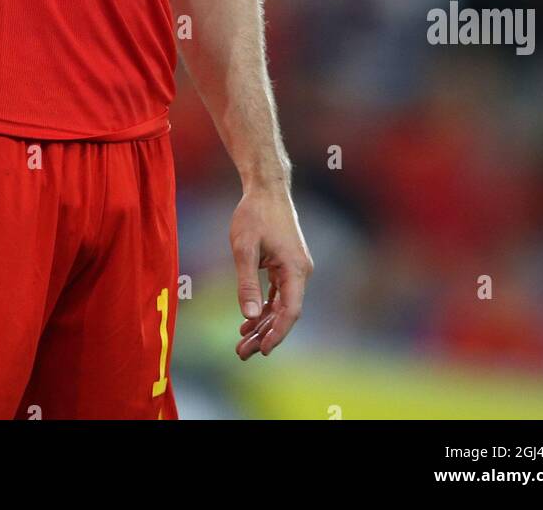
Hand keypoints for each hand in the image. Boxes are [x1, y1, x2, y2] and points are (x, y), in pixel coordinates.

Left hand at [230, 185, 313, 358]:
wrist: (266, 188)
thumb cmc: (254, 214)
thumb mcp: (244, 248)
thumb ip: (247, 283)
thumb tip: (248, 316)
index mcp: (296, 269)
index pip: (291, 311)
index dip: (277, 334)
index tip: (262, 351)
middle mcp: (301, 271)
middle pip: (285, 312)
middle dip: (265, 334)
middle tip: (241, 353)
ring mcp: (295, 268)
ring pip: (281, 305)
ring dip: (263, 324)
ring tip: (241, 344)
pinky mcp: (287, 265)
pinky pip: (278, 294)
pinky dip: (264, 308)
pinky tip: (248, 322)